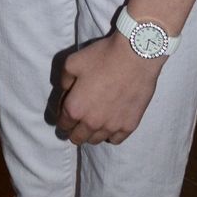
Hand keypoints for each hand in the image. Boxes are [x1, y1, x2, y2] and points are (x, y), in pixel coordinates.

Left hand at [57, 31, 162, 145]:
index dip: (62, 120)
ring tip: (94, 123)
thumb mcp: (72, 63)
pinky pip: (115, 140)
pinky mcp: (129, 126)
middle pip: (78, 138)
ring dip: (92, 134)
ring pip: (96, 140)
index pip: (63, 124)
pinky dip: (110, 135)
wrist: (134, 56)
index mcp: (75, 108)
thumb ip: (64, 81)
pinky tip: (110, 125)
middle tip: (77, 123)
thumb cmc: (101, 58)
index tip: (65, 115)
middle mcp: (92, 123)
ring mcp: (112, 127)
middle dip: (74, 131)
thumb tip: (65, 92)